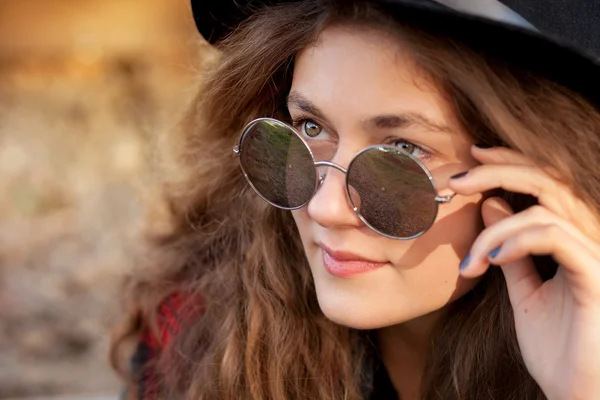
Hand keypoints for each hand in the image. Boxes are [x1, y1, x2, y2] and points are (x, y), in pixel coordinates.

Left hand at [448, 145, 599, 399]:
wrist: (577, 395)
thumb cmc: (557, 349)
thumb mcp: (524, 292)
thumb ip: (510, 249)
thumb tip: (491, 204)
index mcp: (574, 240)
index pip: (547, 183)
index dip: (511, 162)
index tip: (471, 160)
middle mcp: (591, 239)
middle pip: (549, 180)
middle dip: (500, 171)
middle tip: (458, 180)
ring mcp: (596, 255)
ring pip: (544, 209)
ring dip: (495, 231)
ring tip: (471, 261)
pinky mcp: (597, 274)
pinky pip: (554, 237)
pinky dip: (516, 241)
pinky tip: (490, 261)